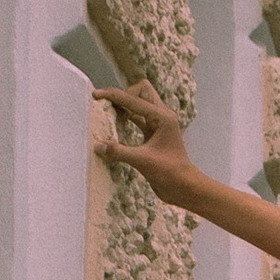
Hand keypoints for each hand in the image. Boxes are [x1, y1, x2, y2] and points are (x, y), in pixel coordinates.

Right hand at [95, 79, 196, 204]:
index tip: (96, 95)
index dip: (113, 95)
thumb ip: (119, 152)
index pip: (134, 98)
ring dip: (123, 106)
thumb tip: (97, 146)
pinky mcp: (152, 135)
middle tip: (107, 106)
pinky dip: (125, 118)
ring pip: (138, 104)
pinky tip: (113, 125)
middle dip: (123, 95)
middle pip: (141, 92)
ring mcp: (157, 125)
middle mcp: (161, 116)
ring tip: (106, 112)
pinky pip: (136, 119)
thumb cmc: (170, 173)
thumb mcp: (142, 161)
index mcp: (162, 117)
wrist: (183, 187)